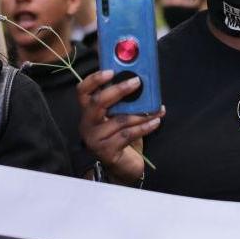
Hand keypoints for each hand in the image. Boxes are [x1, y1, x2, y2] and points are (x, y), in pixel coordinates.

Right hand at [77, 70, 164, 184]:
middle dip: (119, 90)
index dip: (95, 79)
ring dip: (141, 113)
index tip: (112, 71)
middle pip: (97, 102)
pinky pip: (128, 135)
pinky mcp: (107, 151)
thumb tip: (138, 78)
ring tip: (156, 108)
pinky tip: (155, 121)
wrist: (124, 168)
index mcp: (88, 111)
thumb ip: (123, 100)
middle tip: (137, 82)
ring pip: (119, 119)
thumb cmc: (123, 136)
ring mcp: (95, 139)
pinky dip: (144, 127)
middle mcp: (87, 124)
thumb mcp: (120, 115)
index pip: (83, 91)